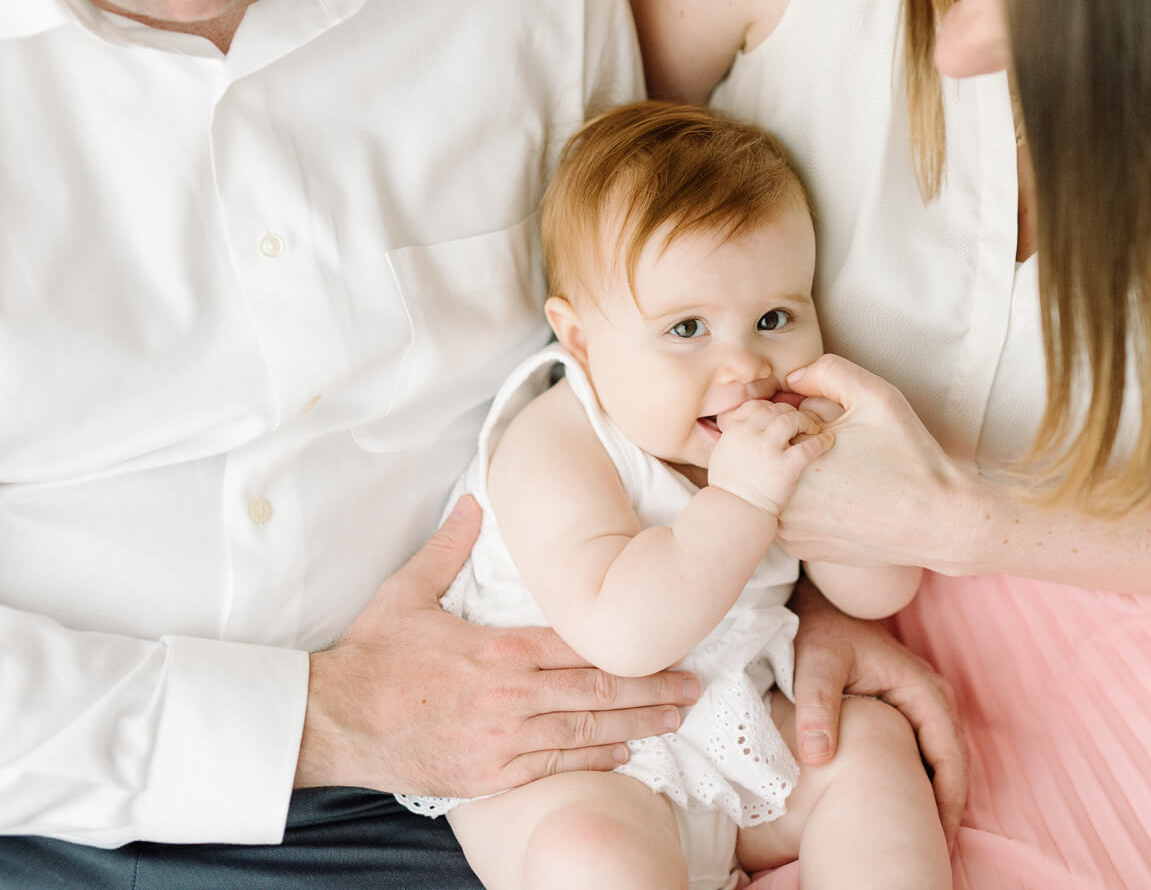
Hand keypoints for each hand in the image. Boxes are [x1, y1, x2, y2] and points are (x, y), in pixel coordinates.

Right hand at [295, 495, 699, 796]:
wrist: (332, 722)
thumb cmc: (370, 658)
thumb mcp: (406, 591)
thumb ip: (448, 546)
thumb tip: (473, 500)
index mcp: (498, 649)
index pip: (580, 645)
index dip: (630, 647)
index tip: (668, 644)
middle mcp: (510, 695)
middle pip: (596, 690)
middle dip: (651, 687)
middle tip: (693, 685)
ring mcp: (502, 739)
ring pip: (584, 730)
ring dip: (636, 722)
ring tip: (675, 717)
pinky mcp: (488, 775)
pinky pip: (553, 767)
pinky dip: (594, 758)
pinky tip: (624, 751)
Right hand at [708, 399, 832, 514]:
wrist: (736, 513)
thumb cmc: (730, 489)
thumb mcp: (722, 454)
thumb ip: (735, 436)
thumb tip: (748, 426)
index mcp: (735, 430)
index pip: (756, 406)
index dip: (771, 408)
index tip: (780, 415)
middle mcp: (750, 435)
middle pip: (775, 409)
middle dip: (790, 413)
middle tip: (800, 422)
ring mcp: (768, 450)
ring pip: (791, 419)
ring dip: (805, 420)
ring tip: (813, 428)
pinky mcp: (786, 467)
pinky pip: (808, 446)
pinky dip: (822, 441)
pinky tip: (828, 441)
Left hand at [782, 354, 966, 568]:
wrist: (937, 522)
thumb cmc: (909, 458)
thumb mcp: (876, 397)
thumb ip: (828, 372)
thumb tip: (792, 379)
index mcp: (793, 459)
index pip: (774, 420)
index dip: (806, 417)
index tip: (835, 428)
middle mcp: (781, 499)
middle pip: (775, 454)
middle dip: (800, 445)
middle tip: (845, 454)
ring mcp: (788, 529)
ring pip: (779, 484)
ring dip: (800, 476)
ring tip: (845, 478)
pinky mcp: (800, 547)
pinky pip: (790, 514)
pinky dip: (807, 504)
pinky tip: (842, 501)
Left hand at [789, 579, 967, 845]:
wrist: (818, 605)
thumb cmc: (819, 631)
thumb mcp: (815, 664)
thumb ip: (816, 706)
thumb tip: (817, 757)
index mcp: (923, 689)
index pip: (949, 757)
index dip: (947, 802)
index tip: (935, 839)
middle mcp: (934, 697)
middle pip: (954, 766)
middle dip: (947, 810)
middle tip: (931, 853)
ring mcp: (925, 704)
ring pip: (943, 763)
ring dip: (938, 800)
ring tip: (922, 840)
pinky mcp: (910, 710)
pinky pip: (927, 754)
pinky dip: (923, 783)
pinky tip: (906, 810)